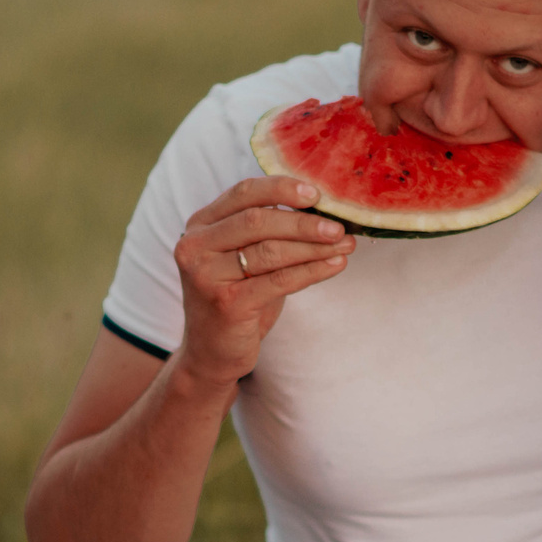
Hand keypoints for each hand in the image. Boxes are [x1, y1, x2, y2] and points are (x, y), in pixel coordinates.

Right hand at [169, 177, 351, 384]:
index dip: (282, 188)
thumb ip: (267, 231)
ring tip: (345, 245)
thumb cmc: (236, 298)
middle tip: (339, 226)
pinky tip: (335, 265)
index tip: (318, 193)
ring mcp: (207, 276)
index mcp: (200, 225)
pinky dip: (312, 271)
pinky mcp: (226, 304)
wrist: (212, 352)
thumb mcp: (243, 258)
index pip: (243, 193)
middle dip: (303, 222)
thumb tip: (323, 210)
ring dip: (313, 247)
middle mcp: (195, 246)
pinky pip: (278, 281)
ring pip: (270, 251)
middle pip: (257, 221)